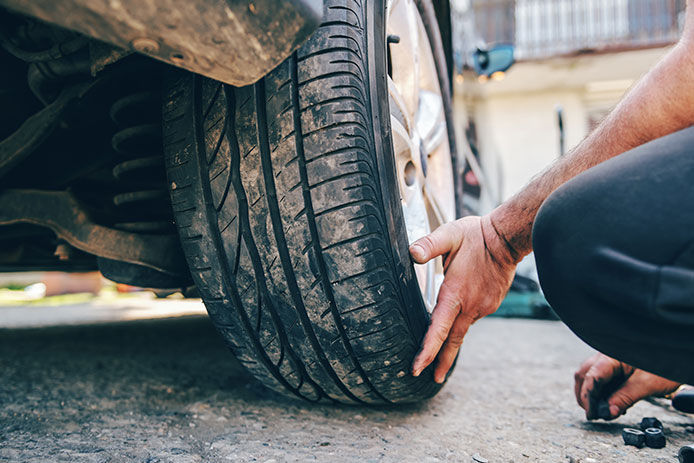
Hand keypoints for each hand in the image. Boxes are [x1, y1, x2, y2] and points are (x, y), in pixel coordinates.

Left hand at [409, 215, 517, 382]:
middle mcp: (470, 305)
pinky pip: (472, 316)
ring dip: (451, 338)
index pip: (438, 329)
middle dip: (441, 361)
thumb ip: (429, 245)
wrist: (507, 238)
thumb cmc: (476, 236)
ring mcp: (483, 306)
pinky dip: (462, 320)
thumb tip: (412, 253)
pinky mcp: (490, 304)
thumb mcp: (449, 235)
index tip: (418, 368)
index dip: (428, 351)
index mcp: (455, 293)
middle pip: (452, 340)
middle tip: (433, 378)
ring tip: (441, 349)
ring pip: (462, 327)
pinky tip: (458, 312)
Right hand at [574, 353, 680, 419]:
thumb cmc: (665, 365)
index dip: (588, 397)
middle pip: (585, 374)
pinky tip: (611, 403)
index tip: (592, 414)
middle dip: (585, 395)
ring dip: (593, 394)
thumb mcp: (646, 384)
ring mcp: (610, 360)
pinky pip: (602, 379)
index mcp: (612, 356)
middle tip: (593, 413)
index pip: (592, 376)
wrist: (678, 358)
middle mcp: (607, 355)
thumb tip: (608, 412)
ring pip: (591, 376)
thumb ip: (625, 398)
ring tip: (603, 410)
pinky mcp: (616, 366)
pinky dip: (603, 392)